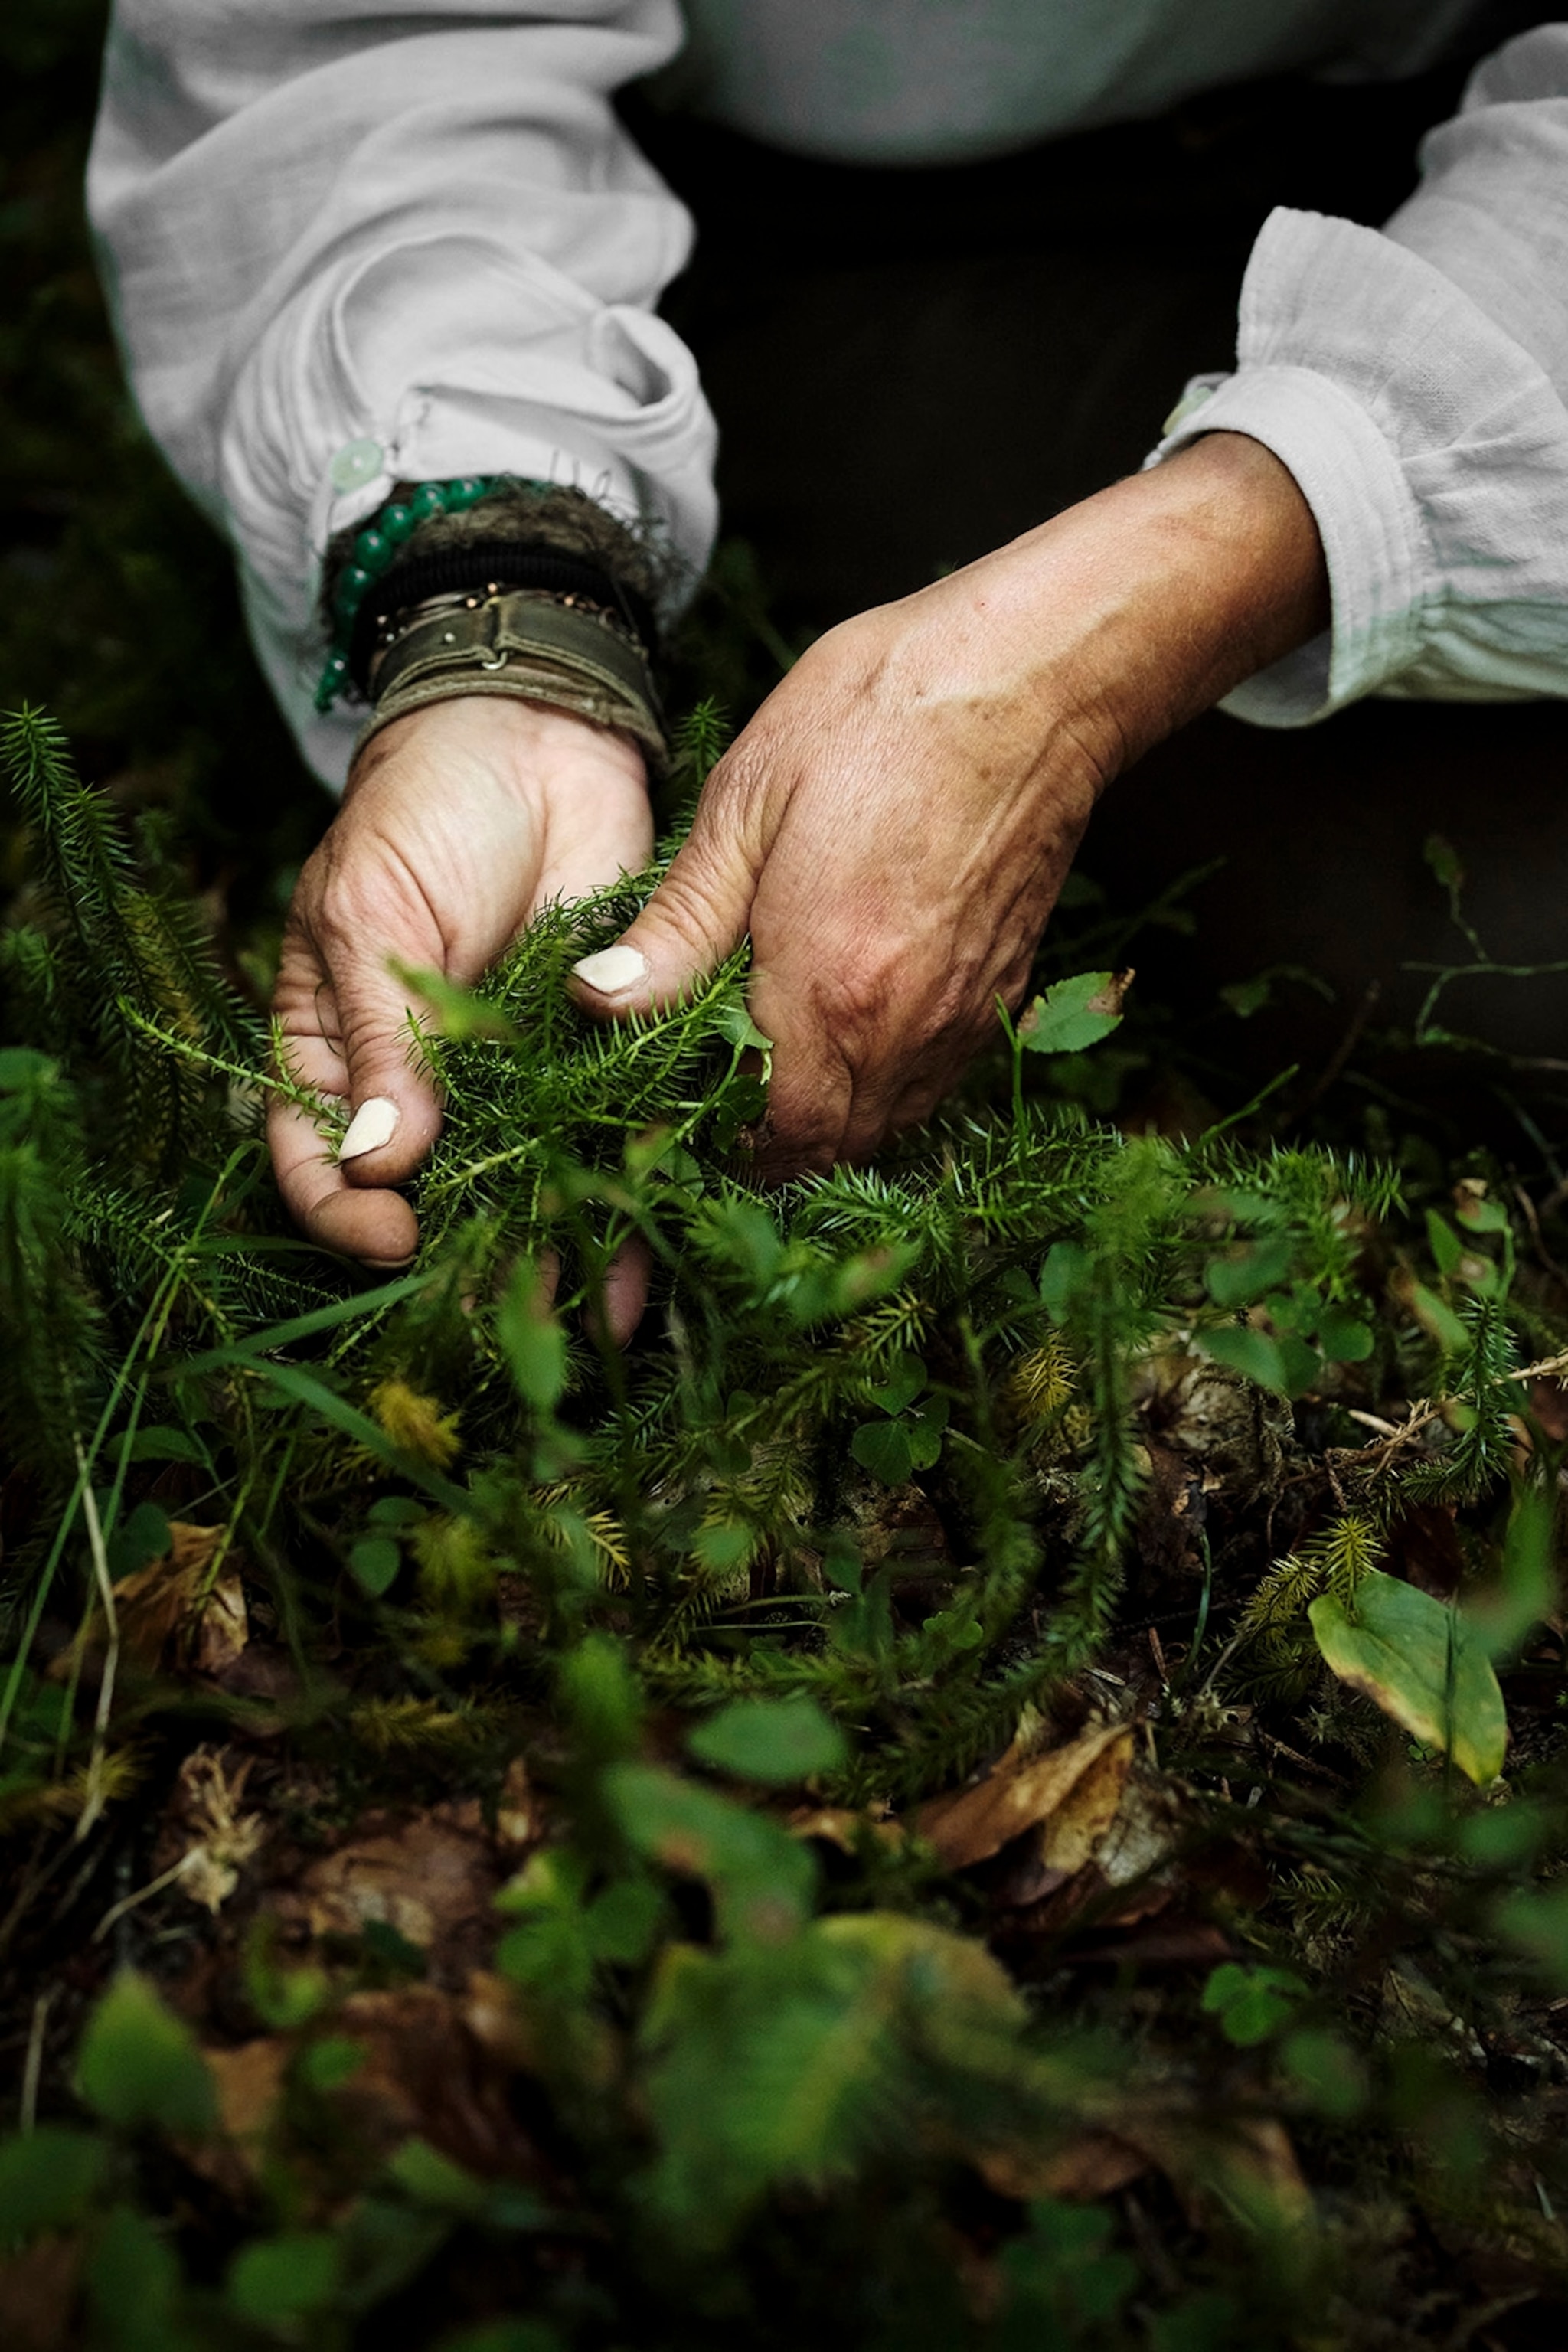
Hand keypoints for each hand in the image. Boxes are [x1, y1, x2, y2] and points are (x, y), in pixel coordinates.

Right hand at [268, 696, 650, 1277]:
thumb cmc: (424, 810)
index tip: (392, 1237)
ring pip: (527, 1185)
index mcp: (333, 1050)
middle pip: (429, 1198)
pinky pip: (609, 1138)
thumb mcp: (374, 913)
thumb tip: (377, 1159)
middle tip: (499, 1316)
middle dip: (466, 1260)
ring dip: (559, 1249)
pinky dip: (628, 1188)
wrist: (537, 734)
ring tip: (597, 1308)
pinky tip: (650, 1237)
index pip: (314, 1159)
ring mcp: (512, 1076)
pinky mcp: (596, 1056)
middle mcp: (421, 1083)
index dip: (345, 1212)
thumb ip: (384, 1037)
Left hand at [568, 434, 1328, 1173]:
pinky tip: (849, 1038)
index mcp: (826, 984)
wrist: (1033, 677)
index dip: (722, 1143)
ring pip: (888, 1125)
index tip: (681, 1117)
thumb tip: (597, 1000)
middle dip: (771, 1146)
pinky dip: (887, 1088)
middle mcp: (902, 1025)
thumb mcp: (748, 797)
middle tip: (717, 1104)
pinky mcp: (1004, 993)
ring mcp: (963, 1015)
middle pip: (830, 1147)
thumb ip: (679, 921)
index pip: (770, 1131)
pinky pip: (937, 1084)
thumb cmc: (880, 713)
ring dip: (831, 1121)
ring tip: (775, 1081)